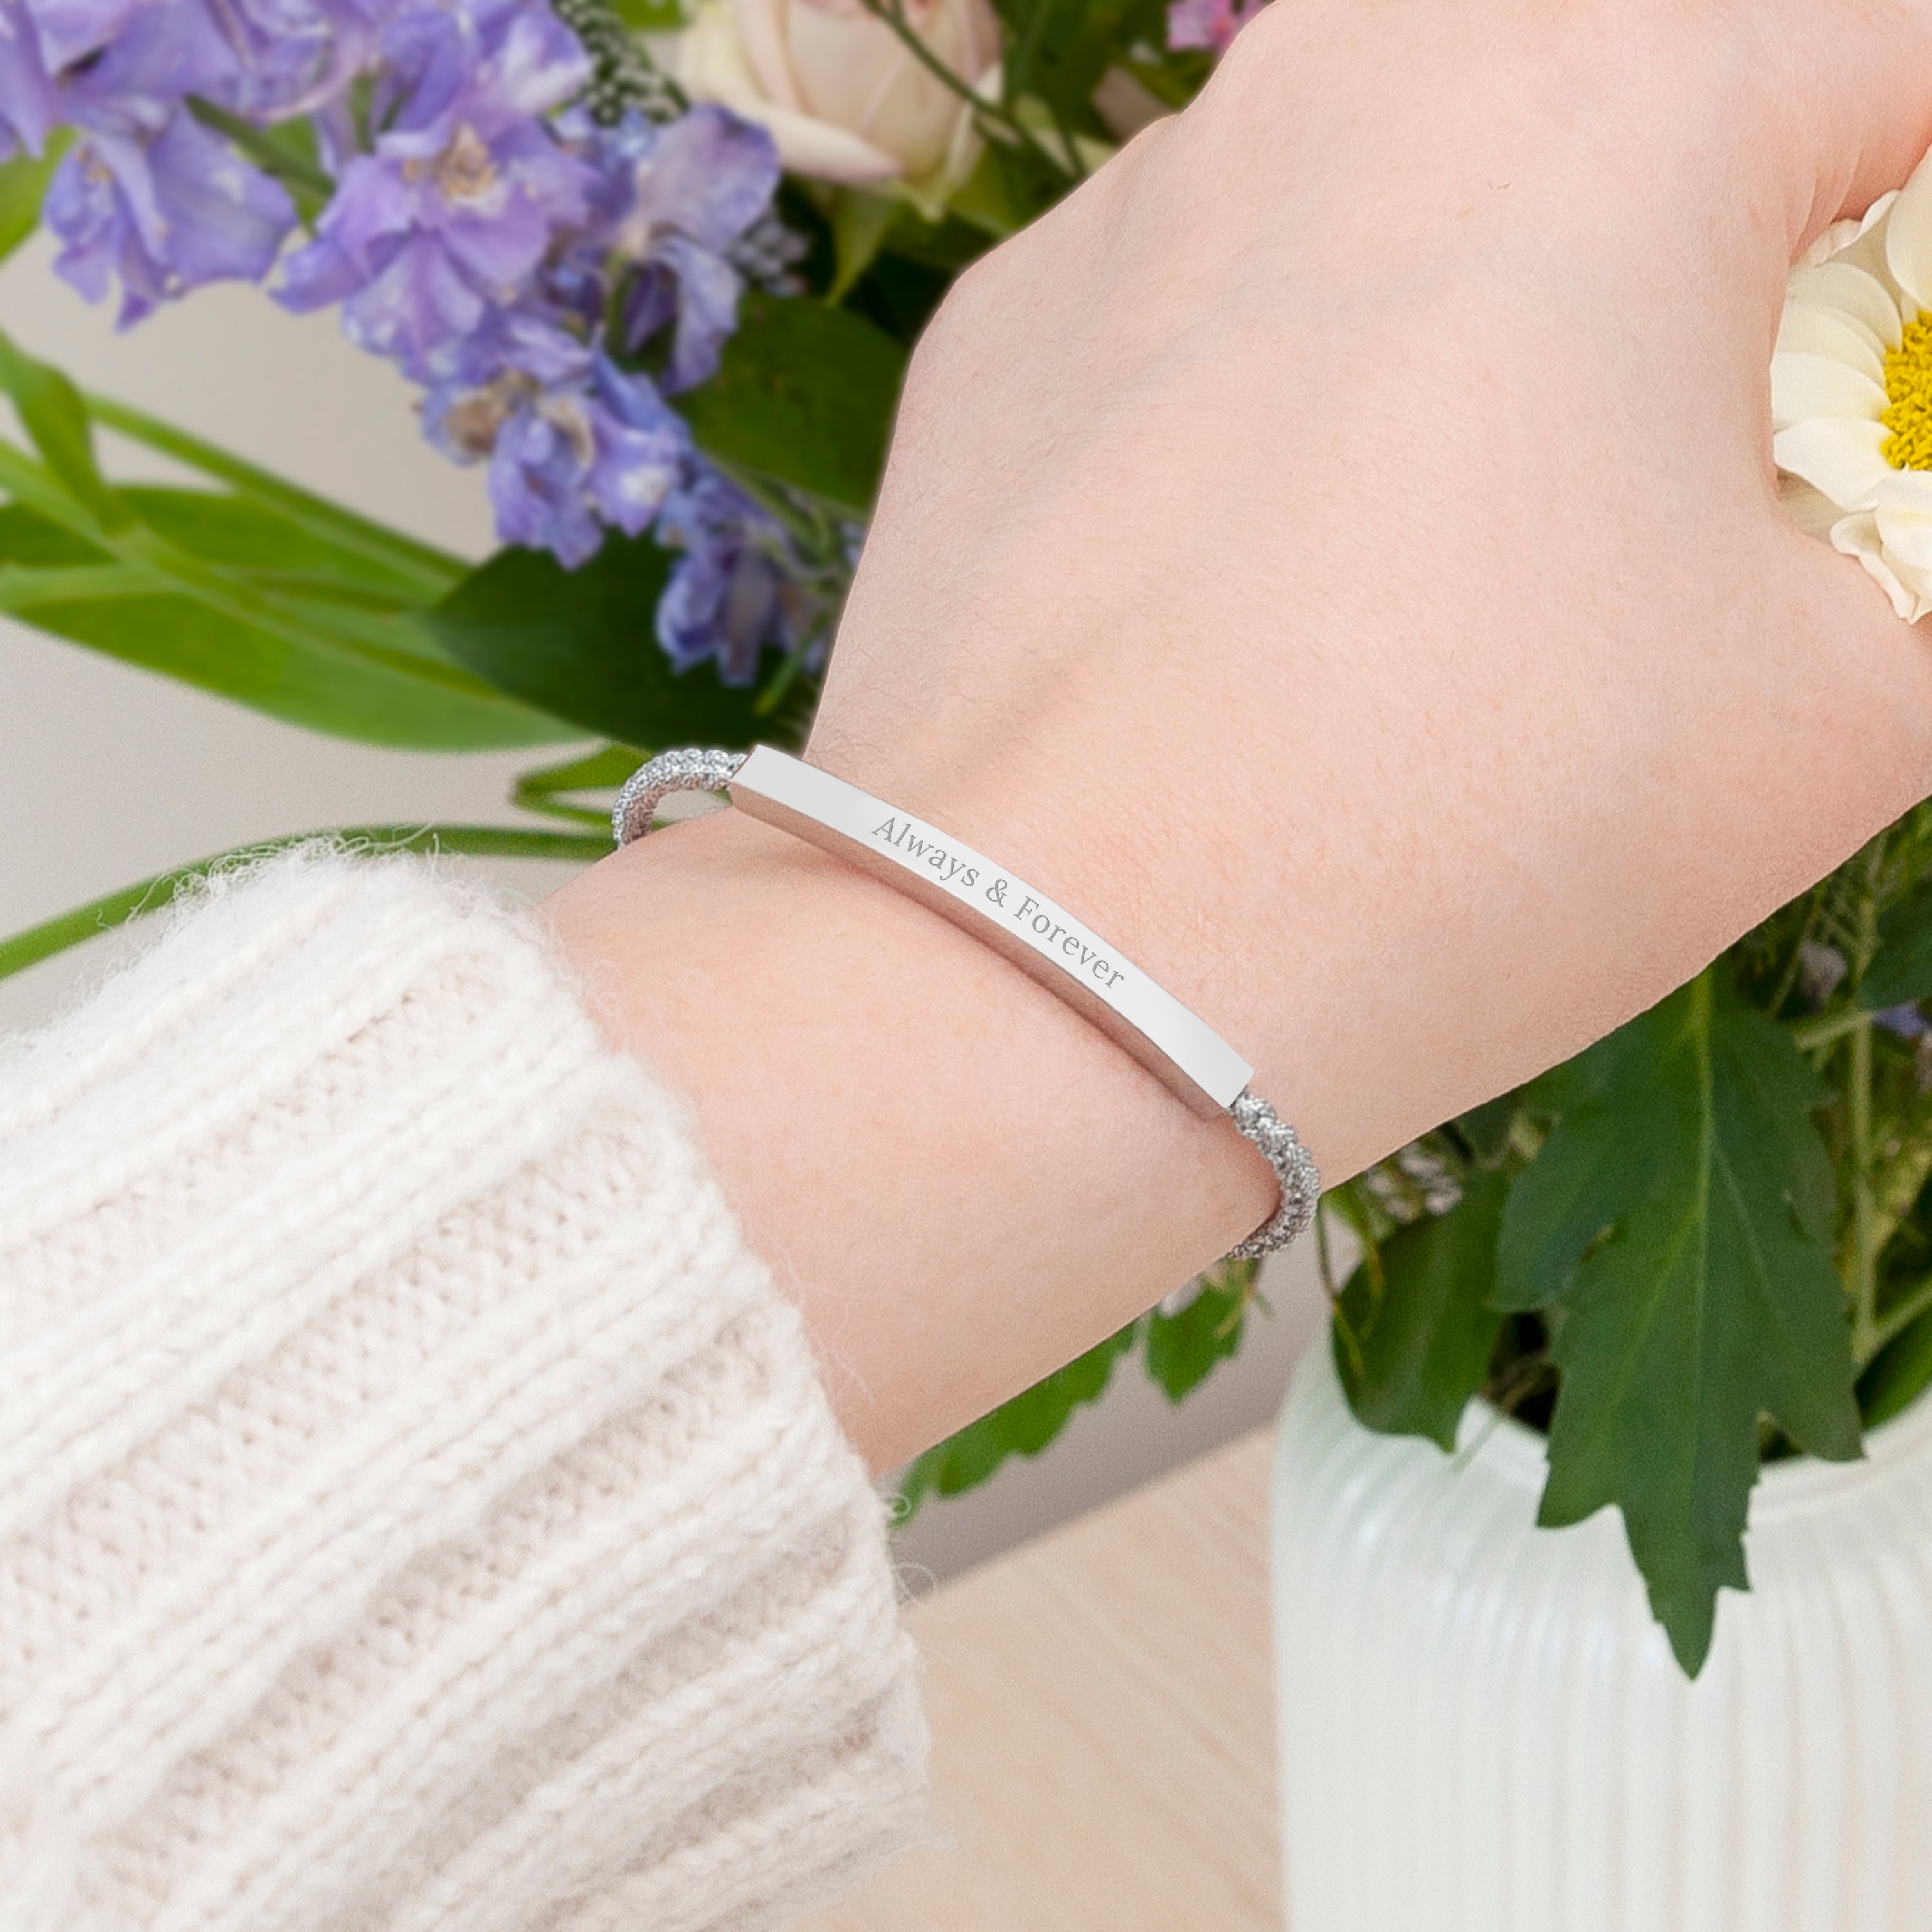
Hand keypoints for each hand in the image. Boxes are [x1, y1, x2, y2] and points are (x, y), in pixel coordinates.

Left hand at [551, 0, 1931, 1467]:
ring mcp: (1143, 198)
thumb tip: (1874, 529)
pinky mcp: (1002, 329)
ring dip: (1463, 320)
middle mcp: (1355, 79)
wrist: (1057, 970)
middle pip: (1611, 107)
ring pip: (1383, 196)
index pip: (1882, 63)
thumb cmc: (1465, 834)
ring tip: (1446, 547)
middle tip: (1681, 466)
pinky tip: (1247, 584)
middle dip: (1693, 255)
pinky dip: (1261, 398)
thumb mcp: (1837, 710)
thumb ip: (1919, 557)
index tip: (1874, 389)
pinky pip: (1196, 308)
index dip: (1911, 234)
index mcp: (1615, 106)